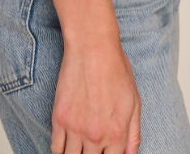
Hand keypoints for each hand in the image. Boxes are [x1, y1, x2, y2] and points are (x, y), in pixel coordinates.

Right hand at [50, 34, 141, 153]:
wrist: (92, 47)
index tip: (103, 153)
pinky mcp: (59, 118)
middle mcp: (95, 136)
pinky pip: (55, 148)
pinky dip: (60, 151)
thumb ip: (133, 134)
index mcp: (117, 134)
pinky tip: (66, 146)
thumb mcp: (134, 101)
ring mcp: (75, 128)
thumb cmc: (116, 69)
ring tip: (79, 149)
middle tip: (91, 149)